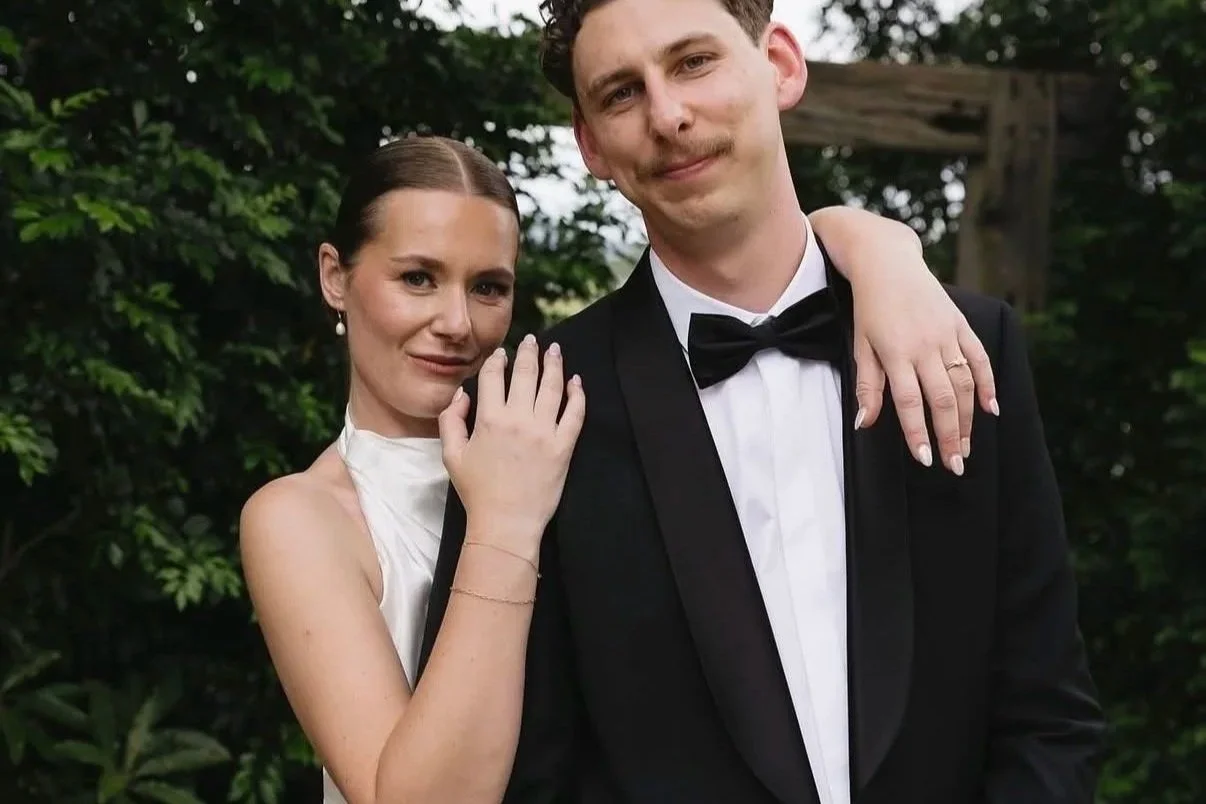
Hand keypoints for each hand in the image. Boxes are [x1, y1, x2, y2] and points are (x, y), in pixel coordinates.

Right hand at [438, 334, 585, 555]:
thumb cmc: (477, 492)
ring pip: (553, 387)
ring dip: (554, 364)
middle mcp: (519, 420)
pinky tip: (577, 381)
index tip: (501, 354)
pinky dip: (577, 394)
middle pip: (526, 374)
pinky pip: (575, 414)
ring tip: (555, 350)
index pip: (494, 377)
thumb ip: (451, 420)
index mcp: (490, 419)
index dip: (497, 361)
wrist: (506, 523)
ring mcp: (545, 432)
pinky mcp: (564, 446)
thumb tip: (461, 395)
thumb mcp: (452, 456)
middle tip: (532, 341)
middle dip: (529, 353)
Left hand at [851, 261, 997, 475]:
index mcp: (896, 353)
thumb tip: (865, 423)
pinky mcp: (961, 324)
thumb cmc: (870, 308)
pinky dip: (988, 384)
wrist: (888, 263)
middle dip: (949, 435)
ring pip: (964, 384)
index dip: (918, 433)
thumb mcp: (861, 346)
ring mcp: (947, 335)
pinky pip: (979, 358)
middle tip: (955, 464)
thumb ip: (867, 387)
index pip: (909, 402)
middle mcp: (925, 346)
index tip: (926, 458)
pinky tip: (992, 410)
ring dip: (968, 419)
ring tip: (967, 447)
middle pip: (942, 399)